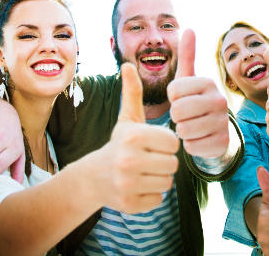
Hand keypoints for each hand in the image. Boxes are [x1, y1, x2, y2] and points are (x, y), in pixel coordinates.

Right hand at [98, 63, 178, 213]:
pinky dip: (151, 194)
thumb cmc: (120, 143)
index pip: (173, 142)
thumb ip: (132, 92)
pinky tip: (138, 186)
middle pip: (173, 164)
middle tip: (149, 159)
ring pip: (167, 182)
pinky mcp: (129, 204)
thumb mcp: (127, 118)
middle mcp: (128, 160)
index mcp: (133, 136)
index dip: (166, 143)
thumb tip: (128, 64)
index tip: (152, 144)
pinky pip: (158, 199)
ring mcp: (127, 184)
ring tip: (144, 171)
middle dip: (164, 161)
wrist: (94, 177)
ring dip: (159, 178)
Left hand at [167, 29, 229, 158]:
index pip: (173, 91)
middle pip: (178, 111)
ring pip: (184, 130)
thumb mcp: (188, 79)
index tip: (182, 98)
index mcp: (208, 82)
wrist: (215, 131)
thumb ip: (187, 55)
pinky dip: (191, 145)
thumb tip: (189, 28)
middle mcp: (219, 100)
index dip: (172, 98)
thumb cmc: (195, 101)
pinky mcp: (222, 143)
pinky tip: (199, 139)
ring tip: (192, 126)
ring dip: (182, 131)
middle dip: (176, 116)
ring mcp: (223, 122)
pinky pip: (191, 146)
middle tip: (186, 115)